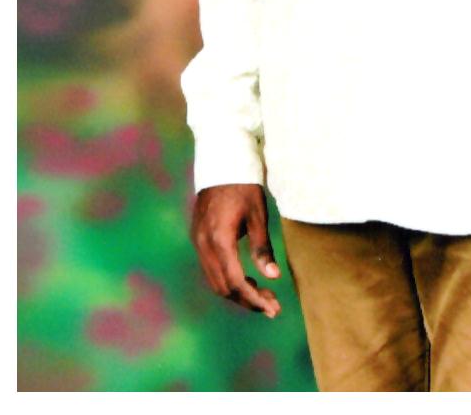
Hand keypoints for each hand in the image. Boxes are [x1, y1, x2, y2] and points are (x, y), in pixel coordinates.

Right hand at [190, 183, 282, 317]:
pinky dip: (227, 280)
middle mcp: (204, 244)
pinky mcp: (198, 238)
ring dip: (237, 292)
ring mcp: (197, 242)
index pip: (235, 282)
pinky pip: (210, 269)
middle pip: (223, 287)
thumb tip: (273, 277)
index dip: (254, 299)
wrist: (221, 162)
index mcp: (219, 239)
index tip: (273, 309)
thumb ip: (262, 248)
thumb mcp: (258, 215)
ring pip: (215, 281)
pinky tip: (246, 279)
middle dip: (248, 300)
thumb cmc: (244, 186)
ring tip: (262, 295)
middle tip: (272, 305)